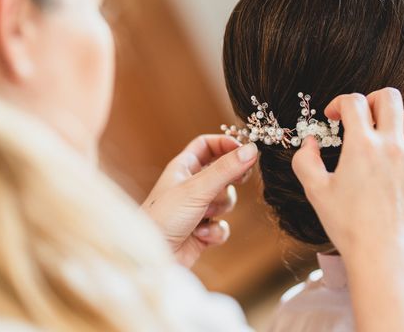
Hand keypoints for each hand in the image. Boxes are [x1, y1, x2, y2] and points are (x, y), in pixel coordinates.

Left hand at [142, 135, 257, 267]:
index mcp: (183, 168)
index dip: (226, 144)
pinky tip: (200, 235)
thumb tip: (252, 149)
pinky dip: (215, 231)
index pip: (207, 145)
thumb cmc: (163, 217)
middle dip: (231, 179)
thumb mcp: (198, 188)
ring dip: (219, 208)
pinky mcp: (202, 232)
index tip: (244, 149)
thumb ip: (226, 169)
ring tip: (203, 215)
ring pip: (226, 200)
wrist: (150, 258)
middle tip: (240, 178)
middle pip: (222, 172)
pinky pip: (222, 226)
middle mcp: (191, 186)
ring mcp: (197, 209)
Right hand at [292, 88, 403, 257]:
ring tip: (384, 134)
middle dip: (372, 99)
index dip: (339, 102)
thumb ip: (305, 160)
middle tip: (363, 116)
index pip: (354, 101)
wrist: (385, 254)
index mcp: (362, 145)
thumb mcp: (315, 191)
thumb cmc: (348, 225)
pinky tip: (397, 163)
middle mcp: (392, 145)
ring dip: (396, 119)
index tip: (334, 116)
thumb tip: (310, 141)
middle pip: (389, 97)